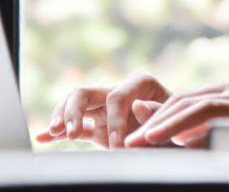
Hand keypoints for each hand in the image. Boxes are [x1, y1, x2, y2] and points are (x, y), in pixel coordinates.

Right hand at [33, 72, 171, 148]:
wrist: (186, 135)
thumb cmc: (184, 126)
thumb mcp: (177, 120)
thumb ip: (158, 114)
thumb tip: (138, 105)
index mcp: (140, 84)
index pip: (117, 96)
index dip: (114, 120)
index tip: (117, 144)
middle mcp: (119, 93)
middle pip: (86, 93)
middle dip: (73, 110)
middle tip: (70, 131)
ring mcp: (106, 110)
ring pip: (74, 106)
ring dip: (61, 116)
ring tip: (54, 132)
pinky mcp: (99, 128)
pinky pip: (76, 128)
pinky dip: (58, 132)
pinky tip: (42, 137)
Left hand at [124, 82, 228, 148]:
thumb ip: (202, 134)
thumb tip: (166, 133)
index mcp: (226, 95)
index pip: (181, 102)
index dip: (154, 119)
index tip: (130, 139)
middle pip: (186, 101)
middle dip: (155, 122)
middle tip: (129, 143)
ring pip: (201, 107)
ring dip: (170, 125)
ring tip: (147, 140)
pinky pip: (226, 120)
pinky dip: (202, 131)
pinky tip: (185, 144)